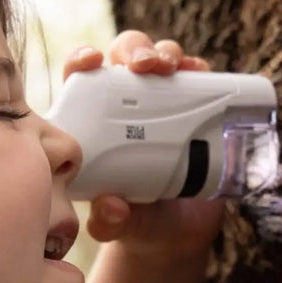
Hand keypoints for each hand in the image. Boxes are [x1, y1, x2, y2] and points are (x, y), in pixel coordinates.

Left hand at [62, 30, 224, 260]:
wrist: (176, 232)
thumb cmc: (135, 220)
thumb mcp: (119, 224)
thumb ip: (110, 221)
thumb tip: (110, 207)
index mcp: (94, 120)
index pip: (80, 78)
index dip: (82, 60)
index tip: (91, 61)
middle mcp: (127, 102)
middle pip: (124, 57)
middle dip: (134, 49)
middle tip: (144, 65)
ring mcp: (164, 102)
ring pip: (162, 59)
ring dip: (165, 53)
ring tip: (171, 68)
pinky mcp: (197, 108)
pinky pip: (199, 79)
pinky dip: (199, 70)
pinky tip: (200, 72)